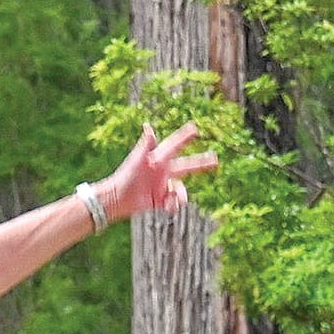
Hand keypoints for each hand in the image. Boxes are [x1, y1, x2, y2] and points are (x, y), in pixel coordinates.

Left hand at [98, 122, 219, 223]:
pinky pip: (173, 203)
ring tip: (179, 200)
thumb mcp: (137, 159)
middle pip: (188, 166)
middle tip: (216, 159)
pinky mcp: (160, 200)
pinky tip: (167, 207)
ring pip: (181, 189)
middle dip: (202, 163)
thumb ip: (145, 144)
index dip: (185, 137)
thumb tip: (148, 126)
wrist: (117, 198)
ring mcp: (163, 186)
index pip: (176, 146)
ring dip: (182, 194)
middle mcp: (163, 172)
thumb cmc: (126, 176)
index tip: (195, 128)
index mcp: (159, 159)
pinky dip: (173, 205)